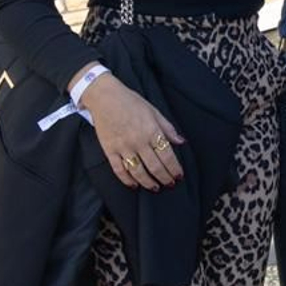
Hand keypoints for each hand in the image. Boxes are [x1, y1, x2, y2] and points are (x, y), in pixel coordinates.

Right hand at [81, 75, 185, 191]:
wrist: (105, 98)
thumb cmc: (131, 102)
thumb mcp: (154, 111)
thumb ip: (168, 128)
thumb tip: (181, 142)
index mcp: (152, 131)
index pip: (167, 155)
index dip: (174, 168)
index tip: (179, 176)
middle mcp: (138, 141)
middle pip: (154, 166)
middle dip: (164, 178)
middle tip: (170, 185)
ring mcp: (123, 147)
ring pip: (138, 171)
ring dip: (148, 182)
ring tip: (155, 188)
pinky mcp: (109, 150)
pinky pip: (119, 170)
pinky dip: (127, 180)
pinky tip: (134, 185)